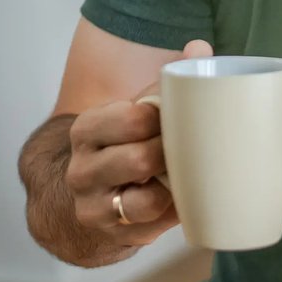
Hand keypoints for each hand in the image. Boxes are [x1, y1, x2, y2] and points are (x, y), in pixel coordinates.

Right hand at [64, 38, 210, 246]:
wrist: (95, 194)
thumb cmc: (129, 143)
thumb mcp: (139, 110)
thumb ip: (168, 80)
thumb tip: (199, 47)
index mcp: (89, 128)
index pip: (133, 117)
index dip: (166, 118)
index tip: (182, 116)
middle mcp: (83, 168)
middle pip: (139, 159)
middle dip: (172, 155)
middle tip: (190, 148)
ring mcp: (94, 206)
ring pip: (145, 199)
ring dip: (173, 188)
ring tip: (186, 174)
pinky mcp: (115, 234)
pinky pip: (155, 226)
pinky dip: (174, 212)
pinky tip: (183, 198)